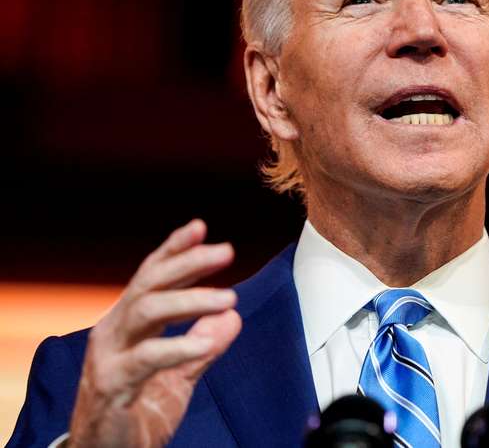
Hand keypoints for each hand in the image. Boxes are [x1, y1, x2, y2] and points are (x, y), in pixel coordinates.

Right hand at [68, 219, 241, 447]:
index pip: (150, 275)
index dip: (174, 249)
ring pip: (146, 310)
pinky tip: (207, 341)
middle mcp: (114, 330)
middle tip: (226, 251)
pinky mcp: (112, 385)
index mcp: (129, 322)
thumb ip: (204, 345)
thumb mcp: (180, 374)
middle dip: (188, 262)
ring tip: (229, 298)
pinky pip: (145, 358)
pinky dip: (178, 347)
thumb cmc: (139, 408)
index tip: (200, 227)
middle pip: (149, 282)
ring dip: (190, 300)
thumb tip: (231, 316)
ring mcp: (109, 355)